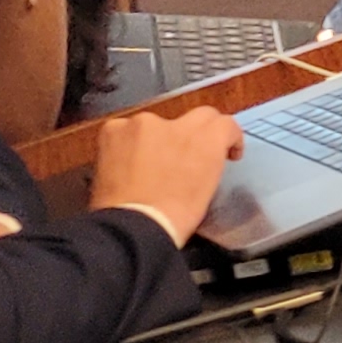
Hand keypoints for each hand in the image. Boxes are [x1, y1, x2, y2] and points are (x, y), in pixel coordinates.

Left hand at [88, 107, 244, 245]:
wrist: (133, 226)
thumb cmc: (175, 218)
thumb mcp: (207, 189)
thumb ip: (208, 162)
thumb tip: (199, 160)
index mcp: (206, 141)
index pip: (225, 124)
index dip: (227, 137)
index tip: (225, 152)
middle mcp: (178, 124)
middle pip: (198, 116)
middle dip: (198, 133)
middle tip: (189, 155)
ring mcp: (143, 123)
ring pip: (158, 125)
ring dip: (157, 140)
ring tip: (147, 166)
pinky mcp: (114, 129)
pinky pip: (126, 130)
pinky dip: (128, 143)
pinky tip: (124, 164)